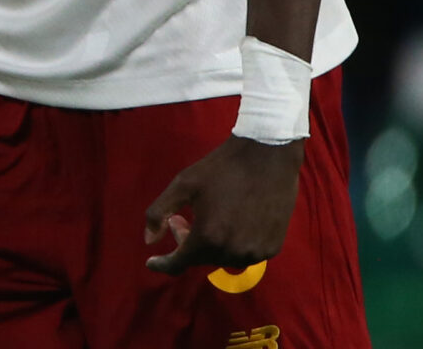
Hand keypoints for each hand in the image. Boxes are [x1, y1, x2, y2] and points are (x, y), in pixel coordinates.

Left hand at [144, 134, 303, 274]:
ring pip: (223, 258)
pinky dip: (233, 244)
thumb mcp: (182, 184)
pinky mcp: (273, 248)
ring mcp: (256, 252)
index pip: (179, 262)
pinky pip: (245, 254)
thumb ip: (159, 213)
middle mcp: (233, 252)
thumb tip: (149, 241)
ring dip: (210, 245)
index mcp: (208, 237)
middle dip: (187, 241)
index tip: (151, 263)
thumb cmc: (221, 168)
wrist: (267, 158)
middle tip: (181, 219)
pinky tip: (231, 223)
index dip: (163, 264)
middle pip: (201, 258)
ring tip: (208, 219)